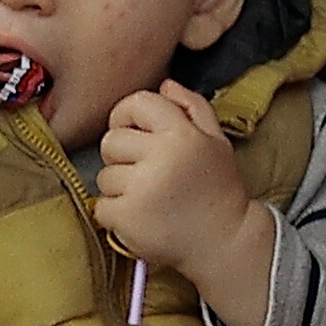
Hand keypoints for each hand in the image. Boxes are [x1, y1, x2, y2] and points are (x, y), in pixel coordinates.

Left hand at [93, 84, 274, 325]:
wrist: (225, 242)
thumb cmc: (218, 189)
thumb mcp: (216, 142)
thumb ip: (193, 108)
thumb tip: (165, 83)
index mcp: (182, 134)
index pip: (136, 103)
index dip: (128, 116)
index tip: (135, 134)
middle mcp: (162, 157)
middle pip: (111, 140)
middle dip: (122, 156)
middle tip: (146, 173)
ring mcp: (142, 188)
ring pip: (104, 175)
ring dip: (120, 189)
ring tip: (148, 199)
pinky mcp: (128, 217)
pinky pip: (100, 206)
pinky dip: (115, 215)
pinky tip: (141, 218)